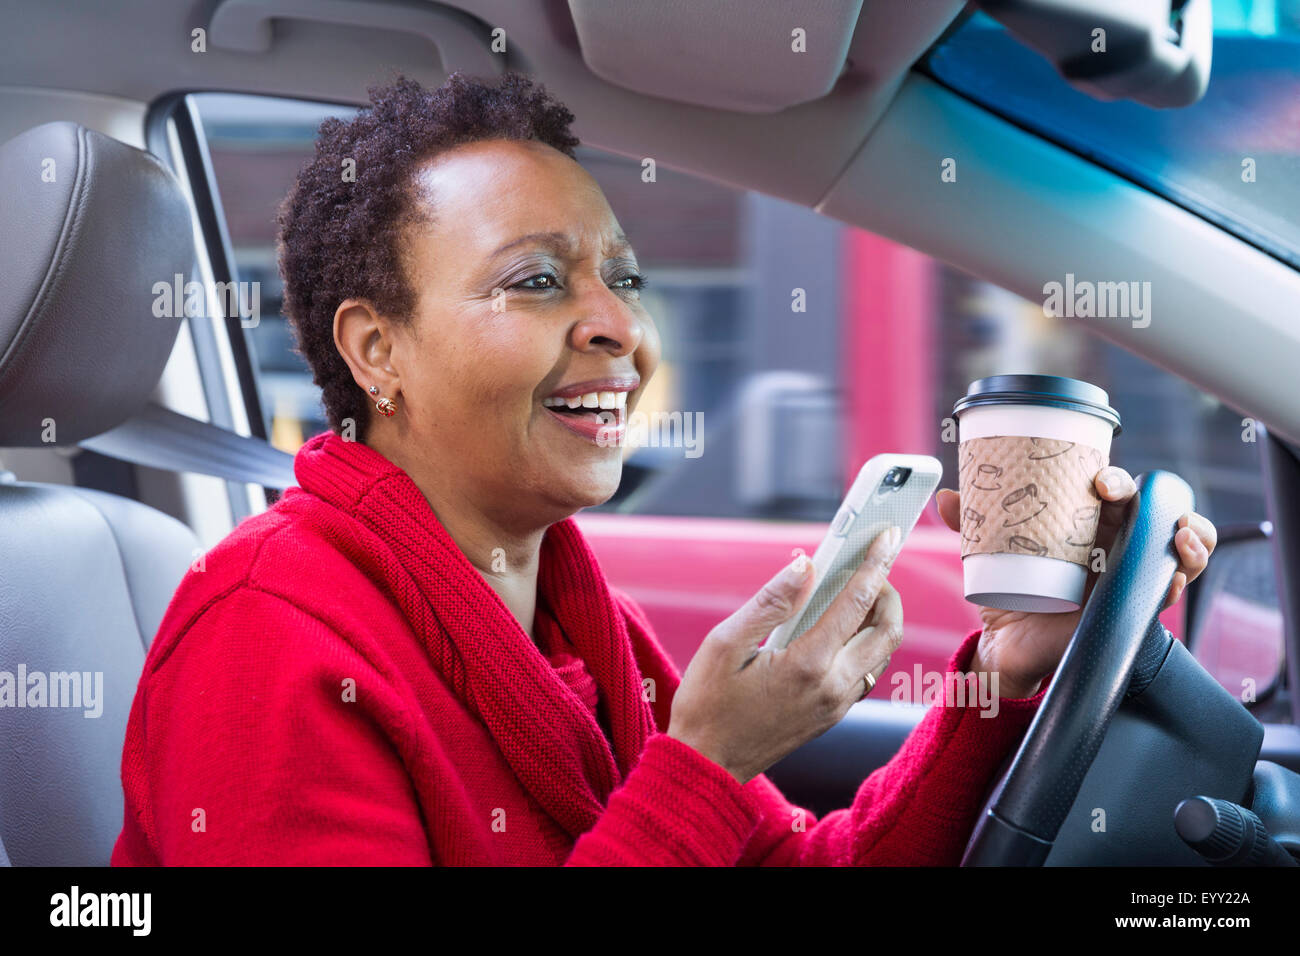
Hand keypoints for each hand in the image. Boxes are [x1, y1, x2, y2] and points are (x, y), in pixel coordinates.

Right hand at [668, 529, 904, 784]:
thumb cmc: (707, 704)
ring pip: (882, 653)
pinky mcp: (834, 715)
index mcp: (808, 664)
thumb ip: (770, 602)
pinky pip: (866, 672)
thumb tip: (806, 567)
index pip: (857, 602)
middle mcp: (833, 686)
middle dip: (887, 591)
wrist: (708, 765)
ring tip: (856, 593)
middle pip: (888, 630)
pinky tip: (841, 629)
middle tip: (868, 569)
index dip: (875, 564)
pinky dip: (865, 643)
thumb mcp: (724, 643)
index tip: (887, 536)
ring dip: (879, 618)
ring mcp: (837, 704)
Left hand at [936, 466, 1216, 698]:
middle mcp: (1115, 543)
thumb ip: (971, 524)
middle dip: (1157, 499)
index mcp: (1086, 523)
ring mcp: (1129, 573)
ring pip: (1179, 546)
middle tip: (1124, 499)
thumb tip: (947, 497)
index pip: (1114, 490)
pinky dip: (1179, 579)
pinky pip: (1168, 590)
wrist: (1009, 645)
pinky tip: (1174, 576)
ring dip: (1192, 534)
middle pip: (1155, 511)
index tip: (1101, 479)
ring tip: (1179, 533)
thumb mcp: (988, 555)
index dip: (1117, 478)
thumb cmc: (1008, 591)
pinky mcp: (1133, 606)